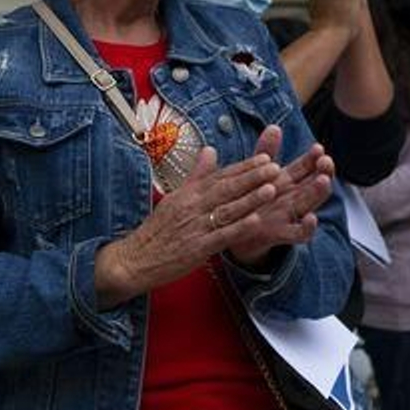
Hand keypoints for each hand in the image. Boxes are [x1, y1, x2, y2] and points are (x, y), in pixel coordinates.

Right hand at [95, 146, 282, 304]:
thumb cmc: (157, 230)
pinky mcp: (197, 248)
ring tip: (271, 188)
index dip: (244, 167)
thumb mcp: (174, 197)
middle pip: (226, 189)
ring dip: (250, 199)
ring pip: (227, 210)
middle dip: (252, 177)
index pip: (220, 176)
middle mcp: (192, 206)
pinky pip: (221, 236)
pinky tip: (256, 221)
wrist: (135, 259)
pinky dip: (239, 228)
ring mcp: (195, 227)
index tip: (265, 158)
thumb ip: (196, 175)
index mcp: (188, 193)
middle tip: (273, 166)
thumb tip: (210, 150)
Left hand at [222, 125, 335, 268]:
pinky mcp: (282, 234)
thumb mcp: (258, 173)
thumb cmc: (253, 200)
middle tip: (327, 161)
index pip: (305, 167)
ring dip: (318, 193)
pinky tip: (311, 218)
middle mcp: (292, 198)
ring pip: (309, 204)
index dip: (313, 158)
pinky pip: (299, 233)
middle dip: (323, 172)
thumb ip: (266, 151)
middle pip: (313, 183)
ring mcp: (289, 216)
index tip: (318, 148)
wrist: (238, 234)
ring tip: (324, 181)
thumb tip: (275, 127)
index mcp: (287, 181)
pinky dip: (307, 227)